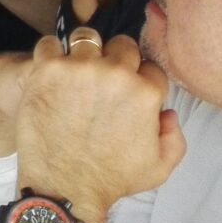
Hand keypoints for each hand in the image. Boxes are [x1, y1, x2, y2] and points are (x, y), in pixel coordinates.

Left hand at [16, 33, 185, 222]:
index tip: (128, 87)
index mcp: (145, 93)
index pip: (150, 67)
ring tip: (76, 69)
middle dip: (115, 58)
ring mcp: (79, 68)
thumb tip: (167, 111)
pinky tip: (52, 71)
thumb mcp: (159, 167)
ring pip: (86, 37)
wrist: (65, 185)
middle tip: (102, 76)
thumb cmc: (111, 178)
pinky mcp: (48, 69)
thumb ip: (174, 137)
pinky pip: (49, 44)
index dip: (141, 77)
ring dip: (83, 51)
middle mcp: (115, 74)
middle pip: (122, 44)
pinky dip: (51, 53)